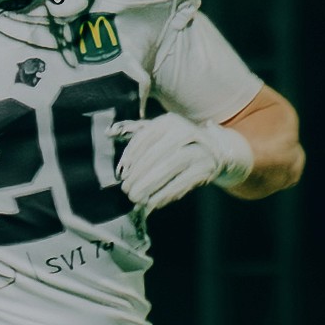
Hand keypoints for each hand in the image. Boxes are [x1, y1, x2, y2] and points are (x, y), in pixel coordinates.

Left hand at [114, 114, 252, 211]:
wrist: (216, 151)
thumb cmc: (177, 144)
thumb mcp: (159, 134)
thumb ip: (135, 134)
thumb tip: (108, 132)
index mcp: (169, 122)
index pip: (145, 137)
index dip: (131, 156)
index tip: (121, 173)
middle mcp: (186, 131)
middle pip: (158, 154)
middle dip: (139, 174)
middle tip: (126, 190)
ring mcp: (199, 149)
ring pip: (171, 167)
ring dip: (151, 184)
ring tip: (136, 197)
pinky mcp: (206, 168)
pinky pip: (184, 182)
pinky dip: (166, 193)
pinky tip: (153, 202)